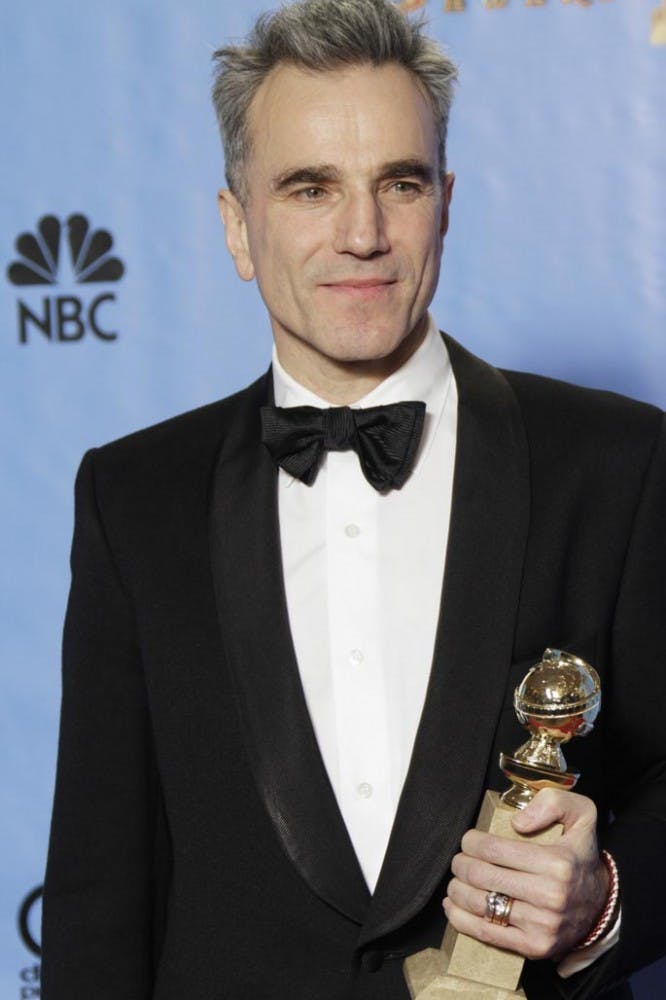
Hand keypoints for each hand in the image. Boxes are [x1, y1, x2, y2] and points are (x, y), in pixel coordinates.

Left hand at [443, 789, 609, 960]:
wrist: (601, 904)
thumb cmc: (580, 855)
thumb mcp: (582, 814)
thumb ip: (553, 802)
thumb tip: (518, 822)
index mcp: (557, 863)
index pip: (493, 849)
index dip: (471, 842)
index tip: (468, 840)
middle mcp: (550, 896)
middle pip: (481, 876)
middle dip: (460, 864)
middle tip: (459, 860)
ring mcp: (542, 925)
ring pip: (480, 903)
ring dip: (457, 889)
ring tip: (456, 880)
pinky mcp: (535, 947)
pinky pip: (487, 934)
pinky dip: (461, 919)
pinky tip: (452, 905)